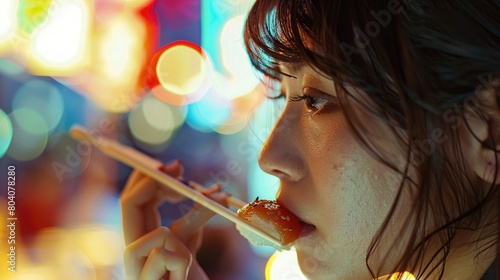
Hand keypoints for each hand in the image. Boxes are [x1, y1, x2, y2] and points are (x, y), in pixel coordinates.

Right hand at [120, 160, 226, 279]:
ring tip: (191, 252)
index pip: (134, 200)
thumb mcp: (190, 242)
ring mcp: (135, 267)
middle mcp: (131, 249)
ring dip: (182, 236)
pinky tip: (183, 276)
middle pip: (128, 204)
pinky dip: (182, 261)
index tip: (177, 165)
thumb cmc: (185, 277)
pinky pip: (165, 257)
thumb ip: (195, 218)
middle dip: (153, 180)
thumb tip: (214, 192)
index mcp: (139, 235)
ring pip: (155, 233)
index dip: (150, 177)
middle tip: (179, 168)